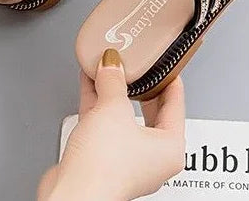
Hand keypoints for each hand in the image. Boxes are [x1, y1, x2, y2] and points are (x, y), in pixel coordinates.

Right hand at [38, 49, 185, 200]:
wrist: (72, 193)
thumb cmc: (103, 168)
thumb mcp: (114, 108)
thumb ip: (114, 80)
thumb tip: (113, 64)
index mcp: (170, 148)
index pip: (175, 102)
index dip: (168, 77)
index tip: (163, 61)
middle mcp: (152, 157)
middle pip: (149, 110)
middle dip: (138, 83)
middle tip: (136, 63)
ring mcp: (127, 159)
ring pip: (123, 116)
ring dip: (113, 90)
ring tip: (108, 67)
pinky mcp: (103, 160)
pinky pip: (104, 123)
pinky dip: (98, 102)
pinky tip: (90, 82)